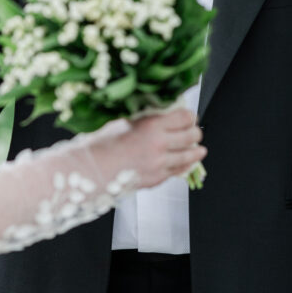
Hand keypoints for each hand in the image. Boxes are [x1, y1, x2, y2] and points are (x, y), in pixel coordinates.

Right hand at [89, 109, 204, 189]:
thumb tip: (158, 113)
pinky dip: (184, 166)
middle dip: (195, 132)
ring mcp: (159, 164)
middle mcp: (160, 144)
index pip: (184, 117)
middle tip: (195, 131)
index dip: (190, 115)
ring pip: (189, 156)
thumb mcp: (124, 121)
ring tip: (200, 150)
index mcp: (151, 125)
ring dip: (196, 151)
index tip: (189, 116)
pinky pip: (177, 171)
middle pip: (191, 136)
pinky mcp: (156, 179)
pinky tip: (187, 163)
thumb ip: (144, 118)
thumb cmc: (101, 144)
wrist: (91, 170)